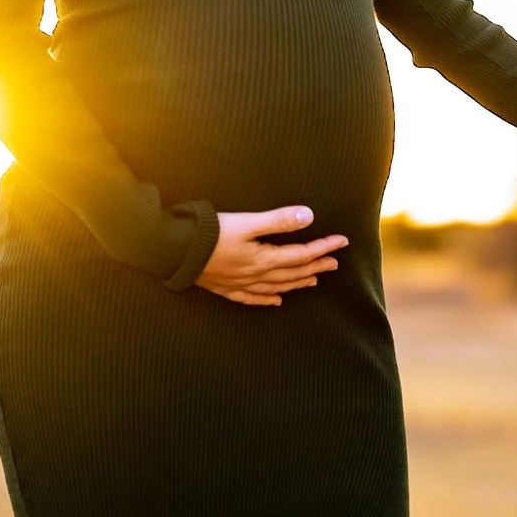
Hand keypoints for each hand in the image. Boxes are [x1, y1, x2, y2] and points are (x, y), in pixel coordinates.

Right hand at [195, 205, 348, 305]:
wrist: (174, 250)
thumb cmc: (210, 233)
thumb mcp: (247, 222)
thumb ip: (278, 220)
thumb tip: (308, 216)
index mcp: (264, 259)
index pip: (302, 254)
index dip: (324, 247)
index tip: (342, 242)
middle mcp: (256, 275)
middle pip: (293, 272)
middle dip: (315, 266)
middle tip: (334, 263)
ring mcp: (240, 284)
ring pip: (277, 287)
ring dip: (297, 283)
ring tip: (314, 281)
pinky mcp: (225, 287)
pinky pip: (252, 298)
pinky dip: (267, 299)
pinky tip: (276, 301)